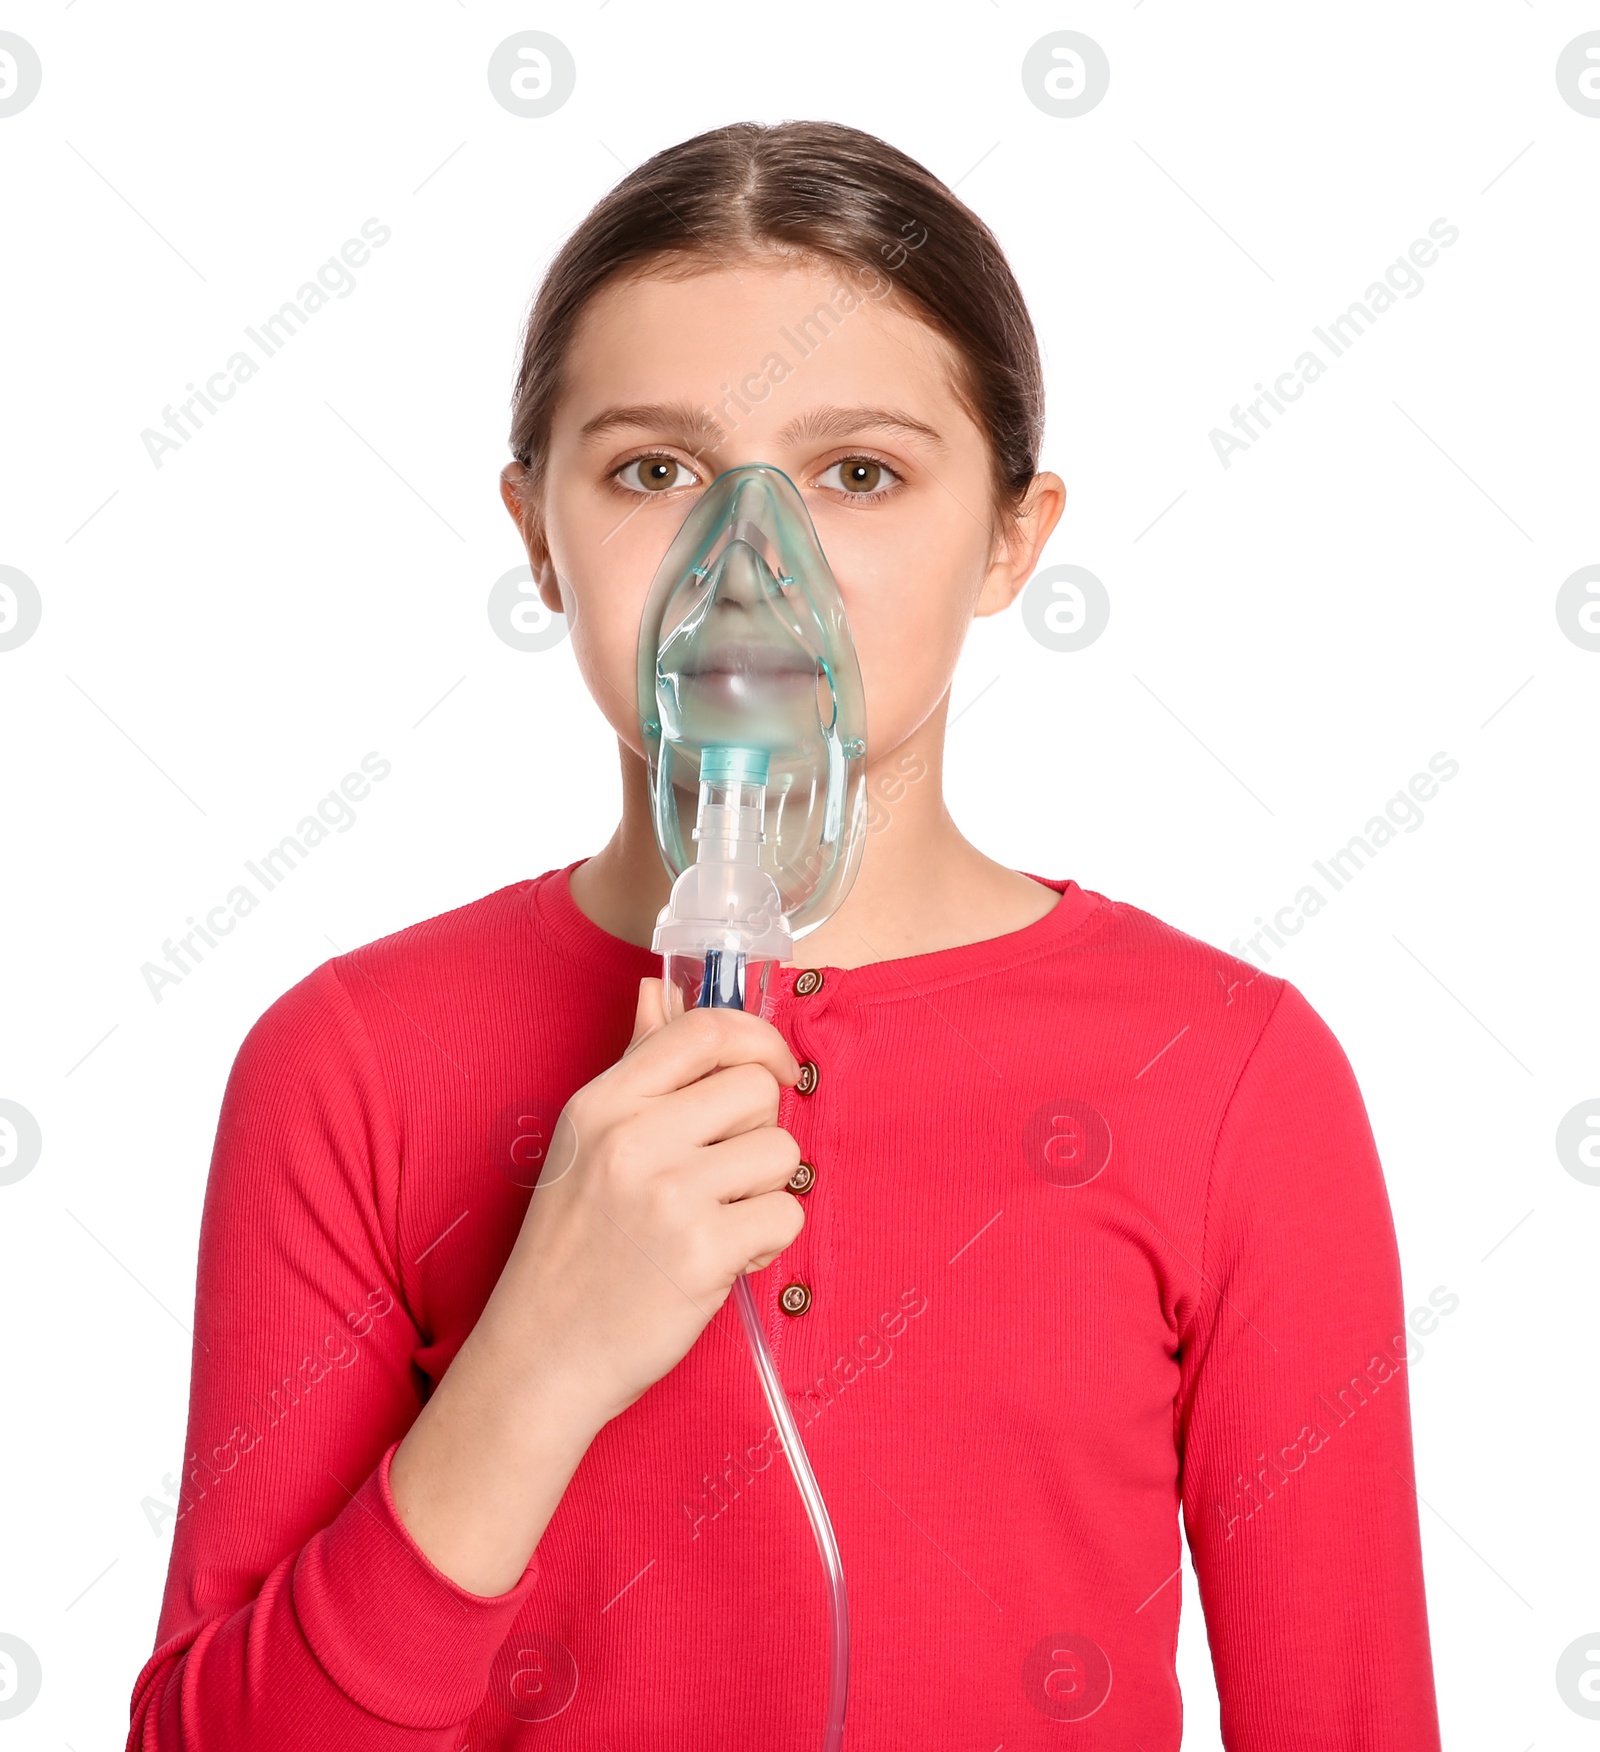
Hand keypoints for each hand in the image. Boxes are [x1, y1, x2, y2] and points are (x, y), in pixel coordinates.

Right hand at [495, 977, 804, 1423]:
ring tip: (718, 1221)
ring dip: (765, 1191)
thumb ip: (636, 1065)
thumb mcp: (584, 1144)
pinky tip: (725, 1258)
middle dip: (758, 1132)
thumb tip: (659, 987)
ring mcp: (667, 1194)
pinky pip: (786, 1213)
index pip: (704, 1030)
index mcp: (603, 1103)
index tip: (775, 1070)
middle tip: (722, 1177)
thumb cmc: (571, 1249)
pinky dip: (768, 1240)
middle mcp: (632, 1138)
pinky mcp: (701, 1252)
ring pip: (782, 1153)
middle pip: (757, 1090)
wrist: (540, 1357)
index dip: (759, 1040)